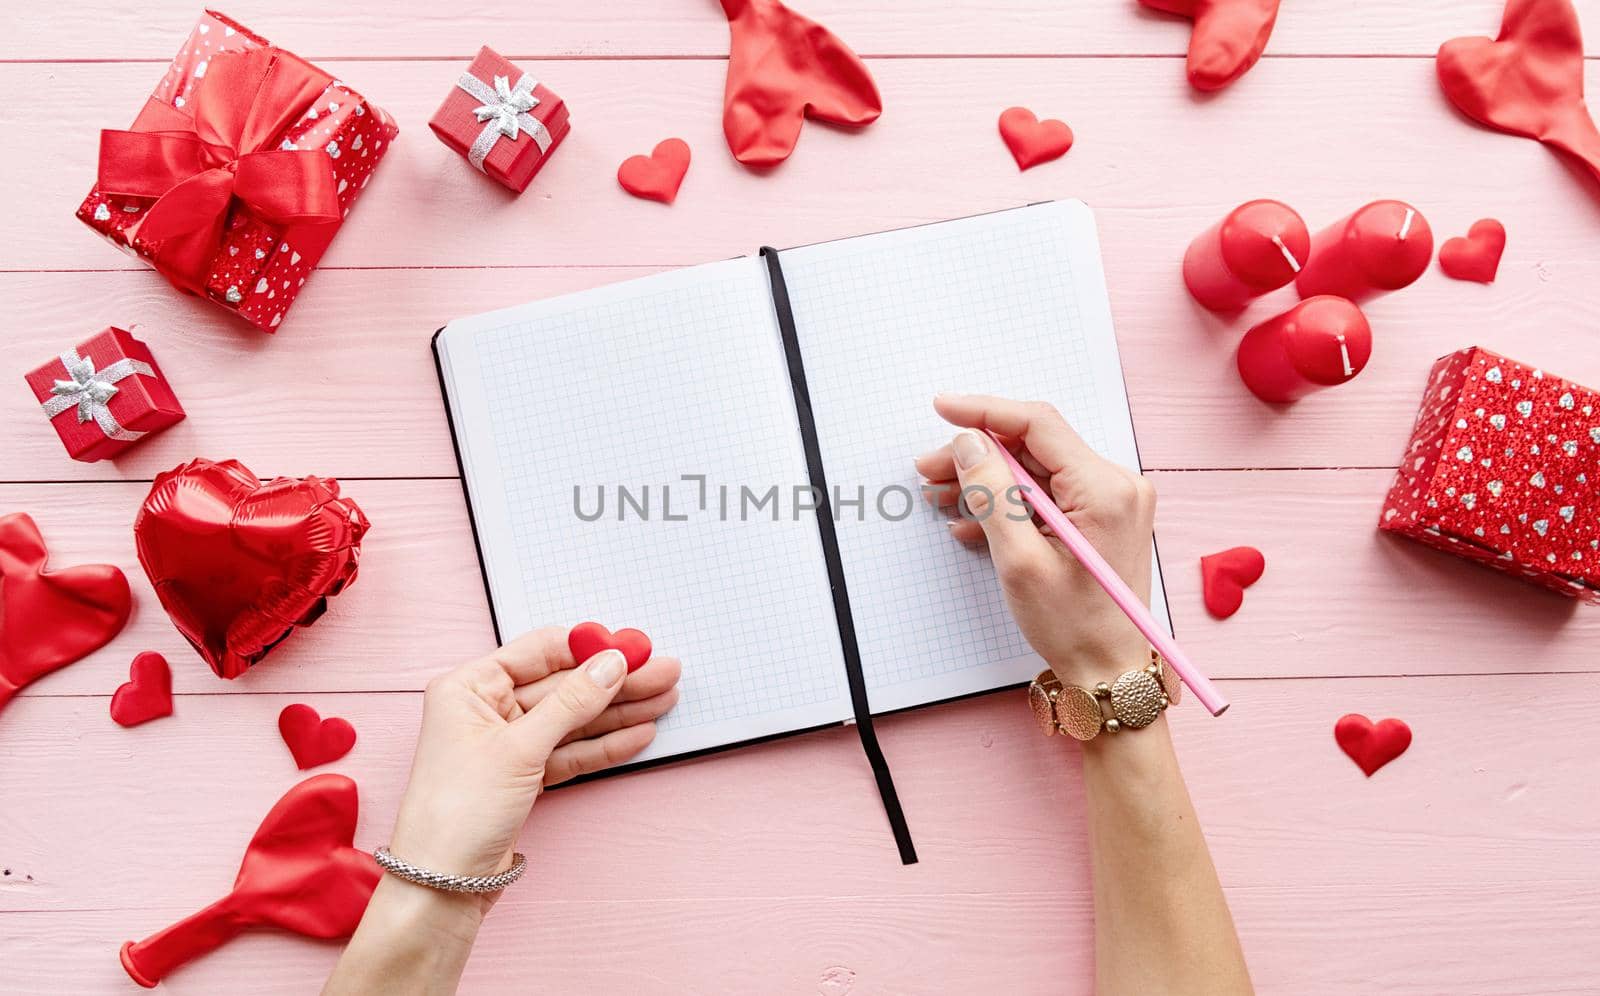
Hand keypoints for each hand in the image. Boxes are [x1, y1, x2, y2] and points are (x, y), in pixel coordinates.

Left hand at [387, 628, 680, 904]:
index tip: (633, 647)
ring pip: (574, 719)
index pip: (539, 652)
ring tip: (665, 698)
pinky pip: (572, 751)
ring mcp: (509, 744)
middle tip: (664, 672)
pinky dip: (605, 744)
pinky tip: (639, 733)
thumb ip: (571, 702)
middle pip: (564, 686)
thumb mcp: (519, 748)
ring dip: (620, 711)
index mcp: (470, 687)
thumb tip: (611, 664)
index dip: (589, 648)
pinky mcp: (526, 775)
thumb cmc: (457, 811)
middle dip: (616, 681)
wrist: (443, 883)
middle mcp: (487, 709)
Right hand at [916, 394, 1154, 685]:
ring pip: (1035, 471)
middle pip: (1033, 447)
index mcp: (1105, 489)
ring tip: (940, 495)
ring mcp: (1110, 501)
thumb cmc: (1075, 627)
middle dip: (978, 455)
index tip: (943, 408)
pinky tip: (971, 521)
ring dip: (987, 480)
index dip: (984, 411)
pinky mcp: (1100, 518)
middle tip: (929, 470)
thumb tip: (968, 445)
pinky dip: (1008, 503)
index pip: (1038, 424)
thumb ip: (991, 495)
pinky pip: (1046, 495)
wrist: (1110, 670)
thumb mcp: (1019, 561)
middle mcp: (1116, 485)